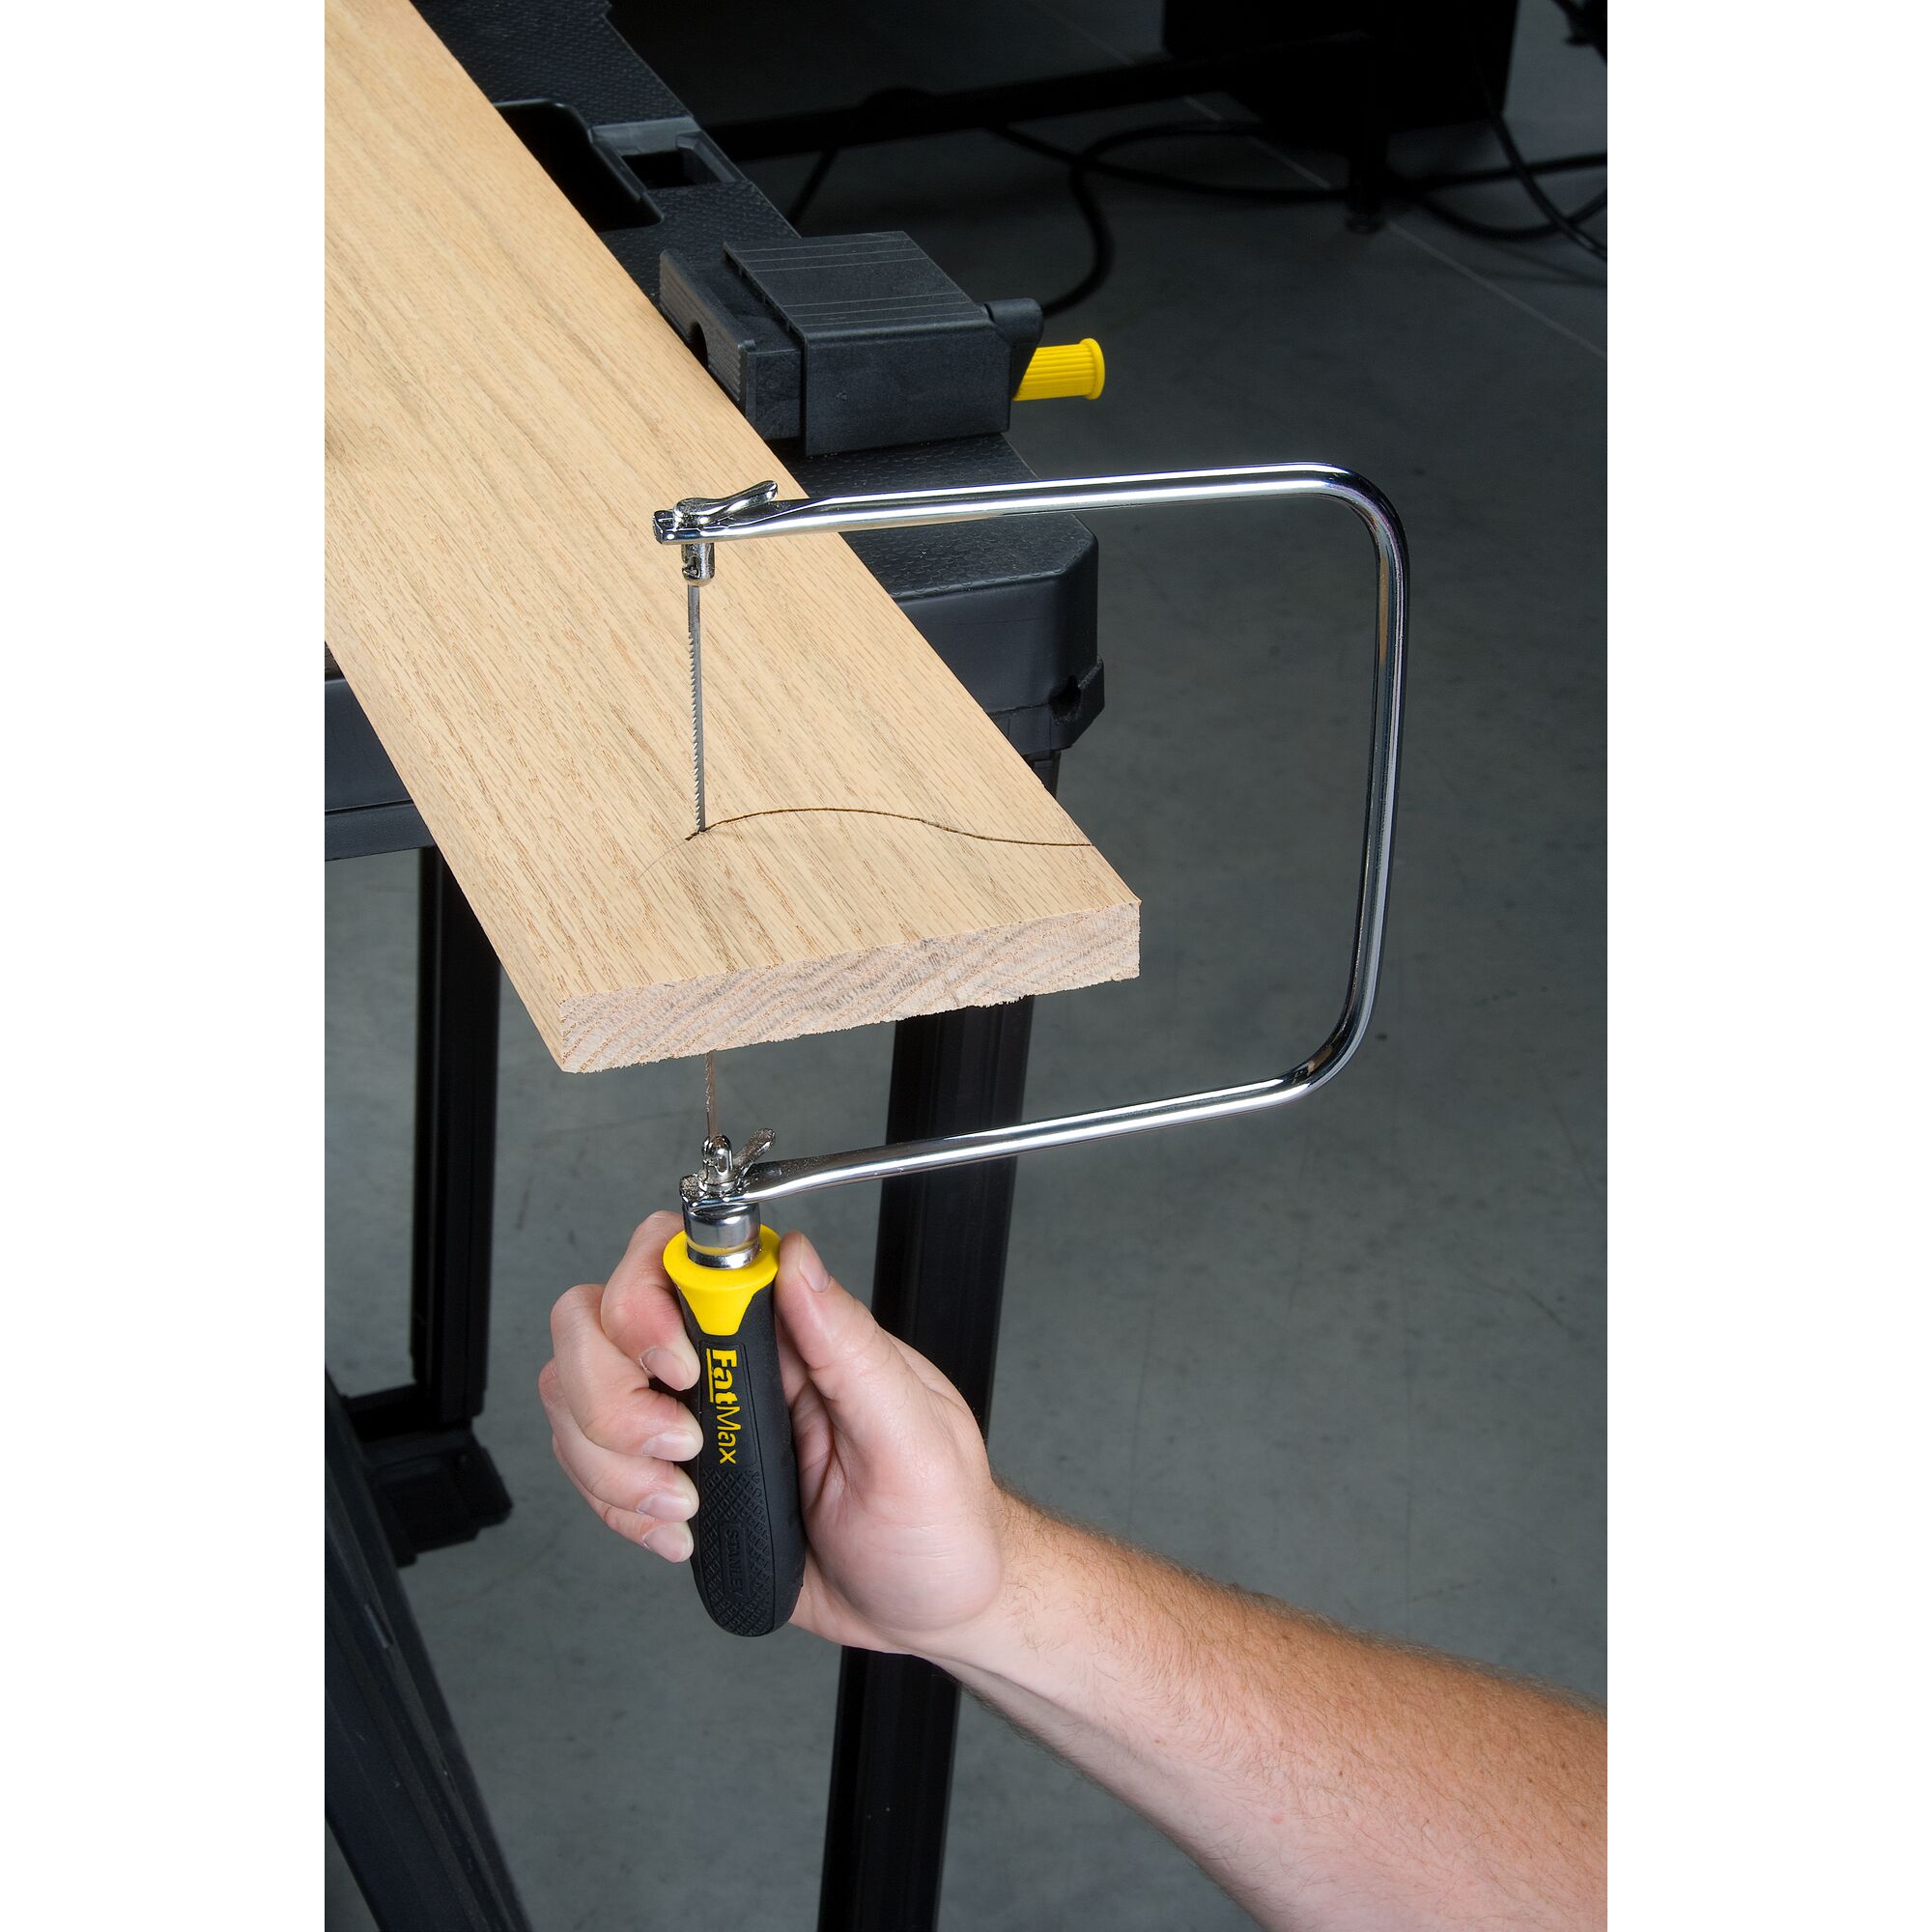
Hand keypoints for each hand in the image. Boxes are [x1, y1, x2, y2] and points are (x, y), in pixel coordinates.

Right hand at [540, 1212, 1008, 1652]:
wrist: (924, 1610)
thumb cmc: (938, 1522)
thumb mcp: (913, 1435)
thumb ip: (849, 1345)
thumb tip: (797, 1258)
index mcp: (790, 1332)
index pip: (678, 1261)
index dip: (647, 1302)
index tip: (678, 1369)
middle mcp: (731, 1364)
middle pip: (597, 1318)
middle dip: (612, 1395)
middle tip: (684, 1448)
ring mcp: (695, 1418)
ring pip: (575, 1391)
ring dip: (610, 1458)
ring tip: (685, 1503)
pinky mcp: (674, 1477)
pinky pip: (589, 1464)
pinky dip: (615, 1504)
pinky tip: (680, 1531)